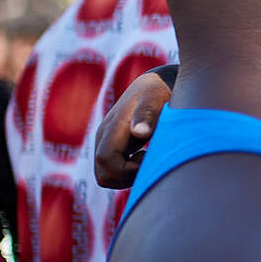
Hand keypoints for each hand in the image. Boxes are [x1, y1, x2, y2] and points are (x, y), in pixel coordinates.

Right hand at [92, 67, 174, 188]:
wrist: (154, 84)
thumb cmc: (157, 91)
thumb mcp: (155, 98)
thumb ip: (147, 114)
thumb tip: (139, 132)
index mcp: (112, 128)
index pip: (106, 160)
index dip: (126, 169)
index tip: (148, 158)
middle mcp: (103, 137)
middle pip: (103, 175)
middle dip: (127, 178)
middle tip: (149, 162)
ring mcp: (106, 143)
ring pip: (106, 177)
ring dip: (127, 178)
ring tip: (147, 159)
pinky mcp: (113, 147)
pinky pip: (112, 172)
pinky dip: (128, 174)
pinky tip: (145, 159)